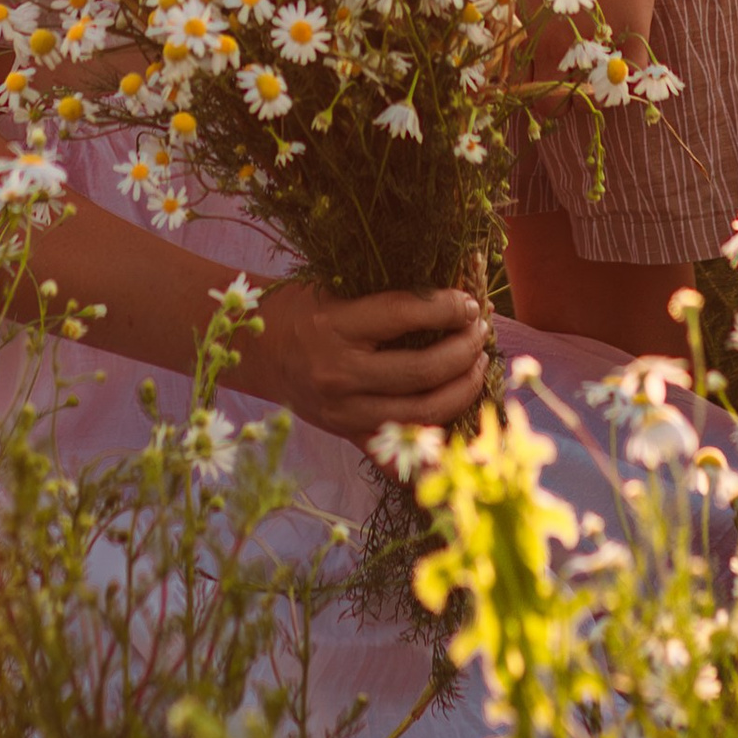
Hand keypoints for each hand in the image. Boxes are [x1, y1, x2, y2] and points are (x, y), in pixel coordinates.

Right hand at [237, 278, 490, 443]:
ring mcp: (344, 413)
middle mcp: (339, 375)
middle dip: (463, 350)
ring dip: (461, 389)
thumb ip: (387, 296)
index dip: (446, 307)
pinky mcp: (348, 436)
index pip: (404, 314)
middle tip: (480, 332)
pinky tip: (458, 411)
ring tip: (477, 365)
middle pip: (421, 371)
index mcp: (334, 327)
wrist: (257, 350)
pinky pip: (401, 448)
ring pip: (421, 413)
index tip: (469, 302)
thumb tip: (454, 295)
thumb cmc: (300, 308)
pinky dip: (435, 435)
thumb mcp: (335, 288)